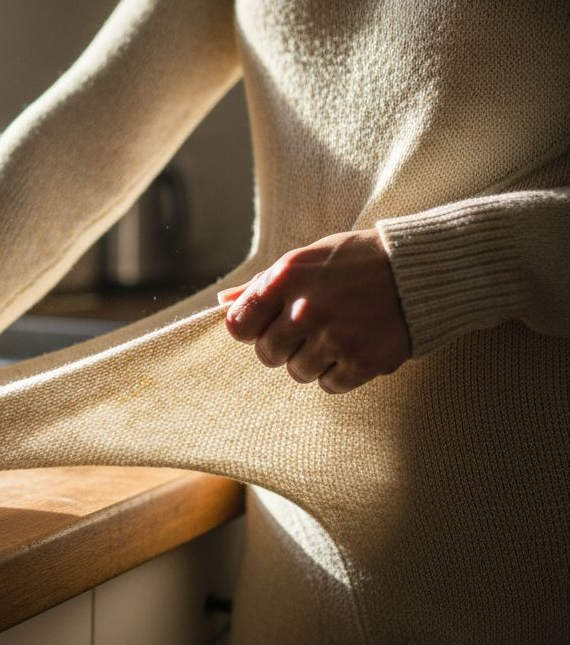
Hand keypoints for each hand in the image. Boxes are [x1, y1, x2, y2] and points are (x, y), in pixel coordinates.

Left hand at [217, 228, 410, 392]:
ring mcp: (335, 338)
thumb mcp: (306, 259)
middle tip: (309, 329)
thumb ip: (263, 284)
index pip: (238, 326)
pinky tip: (354, 349)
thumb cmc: (356, 261)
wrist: (420, 270)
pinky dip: (339, 374)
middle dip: (283, 346)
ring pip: (298, 372)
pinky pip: (329, 385)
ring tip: (336, 335)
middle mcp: (306, 309)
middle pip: (267, 354)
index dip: (250, 329)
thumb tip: (223, 303)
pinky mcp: (363, 361)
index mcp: (287, 278)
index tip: (267, 325)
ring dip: (312, 360)